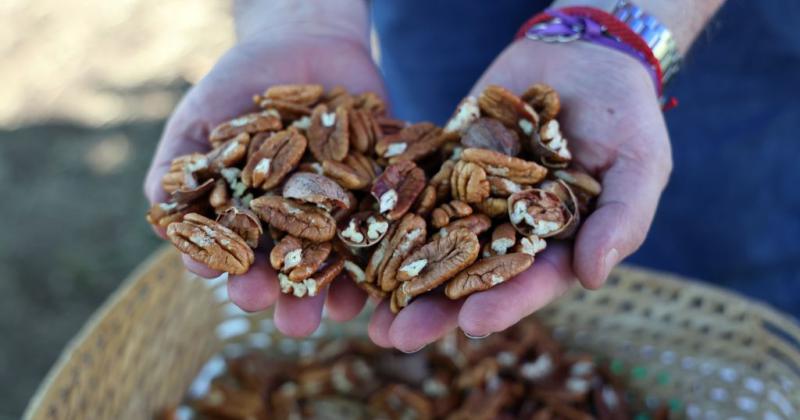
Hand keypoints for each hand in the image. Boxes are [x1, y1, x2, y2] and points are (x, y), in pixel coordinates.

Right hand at [144, 31, 385, 336]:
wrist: (301, 38)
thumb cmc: (238, 84)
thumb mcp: (200, 120)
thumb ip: (178, 167)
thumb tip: (161, 218)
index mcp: (253, 219)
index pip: (245, 259)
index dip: (242, 278)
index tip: (240, 292)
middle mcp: (299, 221)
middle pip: (297, 268)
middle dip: (295, 298)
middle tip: (294, 323)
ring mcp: (343, 205)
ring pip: (345, 255)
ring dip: (344, 287)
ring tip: (343, 311)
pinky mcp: (383, 183)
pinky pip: (390, 214)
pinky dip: (392, 239)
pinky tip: (390, 265)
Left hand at [367, 40, 671, 350]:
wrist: (583, 54)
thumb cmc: (625, 114)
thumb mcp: (638, 164)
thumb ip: (622, 220)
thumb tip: (594, 278)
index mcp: (555, 244)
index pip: (529, 282)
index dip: (502, 305)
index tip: (471, 325)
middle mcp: (508, 229)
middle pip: (469, 275)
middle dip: (433, 308)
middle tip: (396, 337)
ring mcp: (472, 197)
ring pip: (431, 241)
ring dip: (398, 275)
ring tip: (365, 311)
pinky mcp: (445, 164)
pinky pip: (412, 188)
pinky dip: (386, 212)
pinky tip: (356, 235)